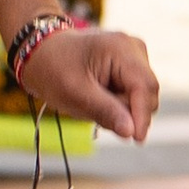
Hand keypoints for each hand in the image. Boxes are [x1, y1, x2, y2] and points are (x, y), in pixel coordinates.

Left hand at [16, 22, 157, 142]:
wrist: (41, 52)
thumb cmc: (53, 69)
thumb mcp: (74, 93)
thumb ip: (105, 111)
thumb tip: (132, 132)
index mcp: (121, 47)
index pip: (144, 86)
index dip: (142, 115)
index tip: (136, 140)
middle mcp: (133, 47)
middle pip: (147, 93)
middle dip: (127, 112)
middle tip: (94, 111)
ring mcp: (134, 56)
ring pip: (142, 97)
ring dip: (121, 108)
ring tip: (92, 101)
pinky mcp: (131, 66)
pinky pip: (134, 94)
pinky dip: (119, 103)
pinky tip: (99, 97)